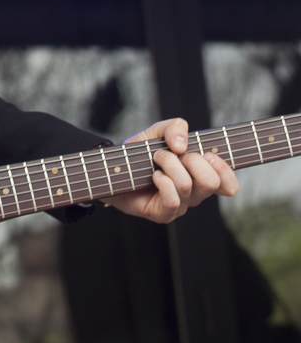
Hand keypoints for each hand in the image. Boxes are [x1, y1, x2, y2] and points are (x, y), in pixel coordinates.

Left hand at [102, 117, 238, 222]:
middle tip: (174, 152)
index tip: (208, 154)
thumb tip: (182, 145)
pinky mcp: (163, 214)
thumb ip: (174, 127)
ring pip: (187, 186)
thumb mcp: (157, 131)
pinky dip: (163, 182)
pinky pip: (172, 200)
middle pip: (211, 182)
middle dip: (192, 160)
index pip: (228, 184)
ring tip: (156, 158)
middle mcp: (194, 194)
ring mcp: (180, 206)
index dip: (224, 169)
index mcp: (200, 176)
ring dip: (169, 164)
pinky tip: (154, 175)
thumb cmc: (140, 153)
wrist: (113, 169)